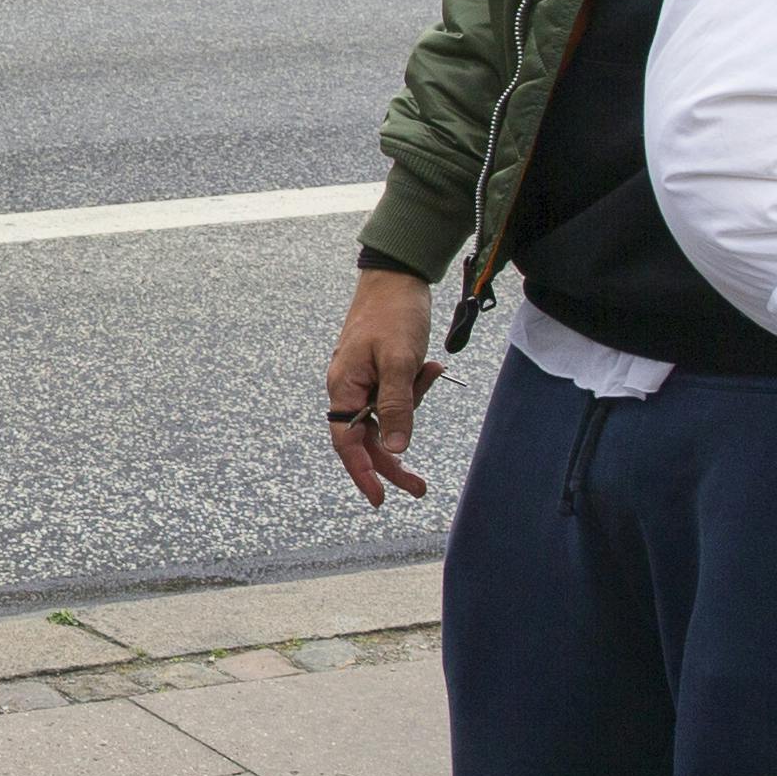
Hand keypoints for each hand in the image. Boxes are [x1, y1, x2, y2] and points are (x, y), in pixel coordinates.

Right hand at [328, 267, 442, 503]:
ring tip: (432, 370)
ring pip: (386, 416)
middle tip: (419, 486)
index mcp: (344, 387)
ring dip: (412, 407)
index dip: (362, 473)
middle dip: (393, 461)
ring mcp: (363, 380)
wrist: (396, 276)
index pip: (347, 443)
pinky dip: (416, 388)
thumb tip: (397, 449)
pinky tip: (432, 366)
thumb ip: (397, 406)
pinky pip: (396, 395)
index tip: (379, 499)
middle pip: (367, 438)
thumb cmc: (394, 314)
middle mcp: (348, 388)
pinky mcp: (378, 372)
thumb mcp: (400, 362)